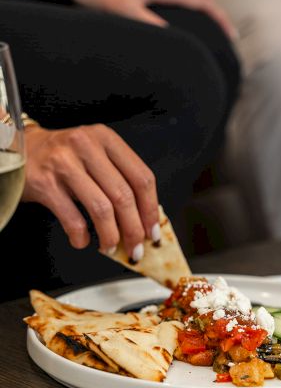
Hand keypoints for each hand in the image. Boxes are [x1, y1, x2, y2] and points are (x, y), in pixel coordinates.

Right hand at [22, 124, 159, 261]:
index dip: (151, 209)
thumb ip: (119, 178)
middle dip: (134, 229)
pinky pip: (72, 218)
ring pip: (102, 208)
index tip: (153, 231)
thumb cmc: (64, 157)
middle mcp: (87, 146)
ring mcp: (64, 163)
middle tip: (136, 248)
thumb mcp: (95, 155)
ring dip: (110, 235)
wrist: (20, 148)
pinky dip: (81, 235)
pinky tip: (83, 241)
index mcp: (107, 139)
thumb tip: (143, 220)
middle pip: (124, 196)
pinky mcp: (44, 183)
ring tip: (110, 247)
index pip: (142, 177)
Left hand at [61, 0, 236, 38]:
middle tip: (228, 39)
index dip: (220, 19)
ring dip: (204, 19)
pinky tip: (185, 32)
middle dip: (217, 20)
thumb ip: (150, 23)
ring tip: (213, 37)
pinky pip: (176, 6)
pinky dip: (188, 18)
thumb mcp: (127, 11)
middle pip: (199, 2)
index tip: (231, 36)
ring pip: (189, 3)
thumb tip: (173, 41)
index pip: (202, 3)